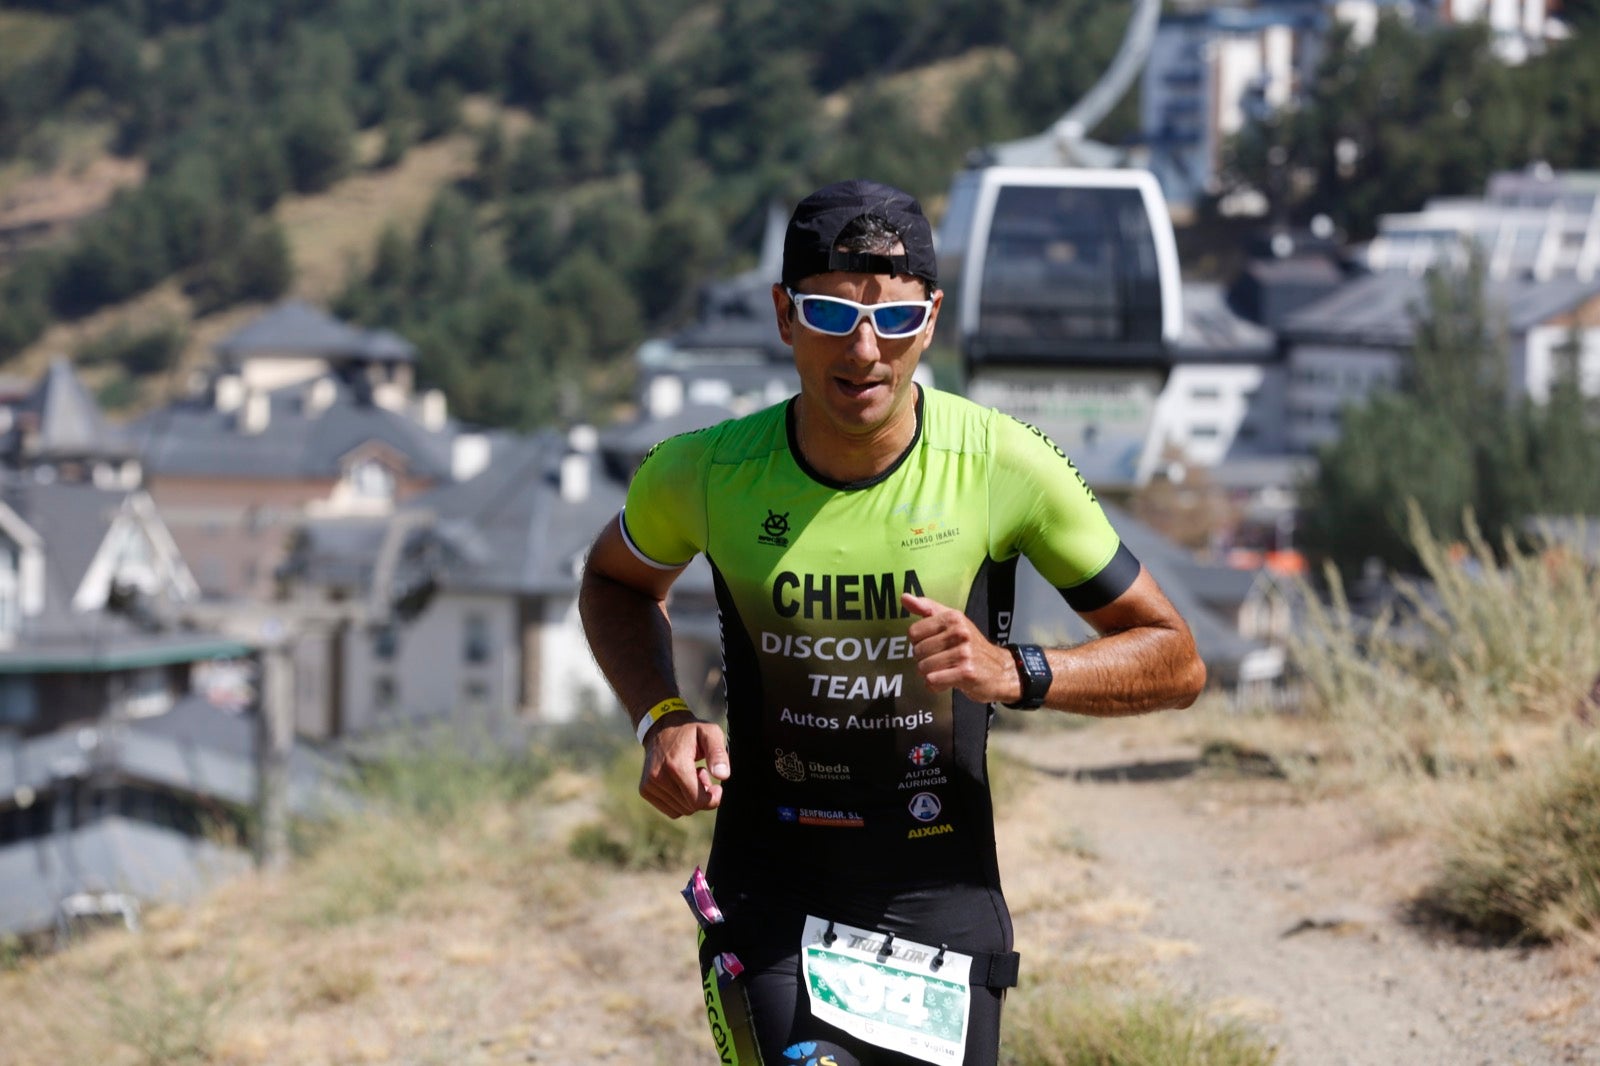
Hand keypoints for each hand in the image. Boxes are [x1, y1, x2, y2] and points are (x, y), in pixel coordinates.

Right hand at [639, 715, 730, 817]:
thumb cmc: (690, 731)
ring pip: (680, 811)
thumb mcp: (710, 733)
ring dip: (690, 798)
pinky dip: (679, 801)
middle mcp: (658, 777)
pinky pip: (670, 810)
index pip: (697, 801)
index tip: (717, 787)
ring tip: (691, 776)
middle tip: (702, 774)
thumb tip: (722, 776)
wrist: (661, 727)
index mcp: (676, 765)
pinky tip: (680, 782)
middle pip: (690, 807)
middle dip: (702, 796)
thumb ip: (718, 753)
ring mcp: (649, 785)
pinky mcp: (645, 790)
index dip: (712, 799)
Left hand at [903, 592, 1020, 704]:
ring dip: (930, 673)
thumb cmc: (971, 645)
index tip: (933, 645)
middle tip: (941, 660)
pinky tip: (946, 682)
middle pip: (917, 651)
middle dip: (924, 660)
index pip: (914, 632)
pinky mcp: (966, 673)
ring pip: (923, 667)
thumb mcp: (953, 621)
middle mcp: (959, 632)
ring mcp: (963, 653)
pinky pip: (932, 681)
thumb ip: (927, 608)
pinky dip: (935, 685)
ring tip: (944, 670)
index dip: (919, 642)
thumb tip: (904, 598)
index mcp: (953, 617)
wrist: (1002, 669)